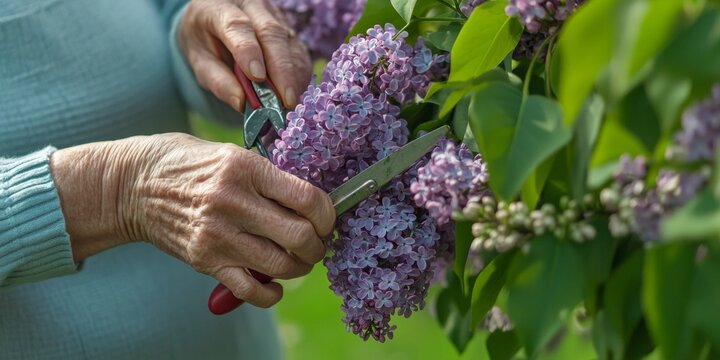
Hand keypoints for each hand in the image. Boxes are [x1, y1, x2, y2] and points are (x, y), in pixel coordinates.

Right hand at [50, 134, 334, 306]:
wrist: (130, 185)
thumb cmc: (184, 162)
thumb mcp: (229, 152)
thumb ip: (267, 176)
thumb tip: (309, 200)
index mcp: (246, 169)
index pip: (308, 199)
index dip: (328, 214)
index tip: (327, 219)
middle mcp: (234, 203)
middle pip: (300, 236)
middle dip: (318, 244)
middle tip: (317, 242)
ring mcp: (218, 236)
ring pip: (281, 265)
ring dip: (300, 267)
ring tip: (298, 259)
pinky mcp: (206, 261)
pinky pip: (251, 290)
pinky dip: (271, 293)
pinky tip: (275, 285)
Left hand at [178, 0, 311, 109]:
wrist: (213, 21)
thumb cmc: (204, 41)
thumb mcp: (199, 61)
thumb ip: (217, 80)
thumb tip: (241, 103)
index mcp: (218, 7)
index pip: (237, 26)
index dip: (249, 52)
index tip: (257, 78)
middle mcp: (249, 5)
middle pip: (271, 33)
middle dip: (281, 70)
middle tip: (286, 100)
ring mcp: (272, 13)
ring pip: (289, 42)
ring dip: (293, 75)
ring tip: (290, 102)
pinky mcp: (287, 26)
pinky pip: (298, 50)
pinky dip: (299, 74)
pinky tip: (295, 92)